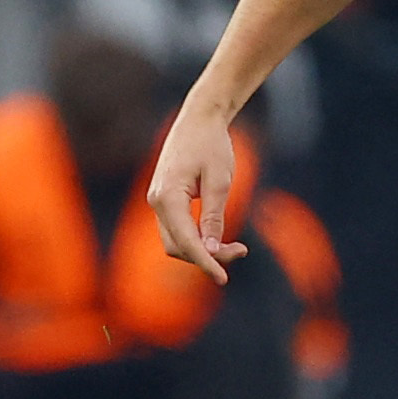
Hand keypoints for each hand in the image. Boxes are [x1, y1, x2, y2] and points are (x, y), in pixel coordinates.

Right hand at [146, 100, 248, 282]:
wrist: (199, 119)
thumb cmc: (212, 145)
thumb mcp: (220, 181)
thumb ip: (214, 216)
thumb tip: (210, 249)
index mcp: (167, 197)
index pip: (185, 242)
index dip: (205, 262)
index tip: (223, 279)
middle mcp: (156, 202)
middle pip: (177, 246)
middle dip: (207, 256)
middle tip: (241, 250)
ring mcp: (157, 201)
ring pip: (176, 240)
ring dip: (203, 249)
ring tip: (236, 246)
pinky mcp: (165, 200)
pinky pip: (178, 229)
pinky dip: (197, 238)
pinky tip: (219, 237)